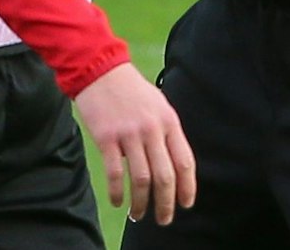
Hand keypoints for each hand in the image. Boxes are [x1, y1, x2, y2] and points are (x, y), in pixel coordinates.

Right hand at [73, 63, 196, 225]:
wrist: (101, 71)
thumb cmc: (132, 90)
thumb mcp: (159, 105)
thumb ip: (168, 132)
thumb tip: (176, 165)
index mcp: (169, 122)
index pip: (185, 161)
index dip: (187, 187)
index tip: (186, 204)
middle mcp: (152, 129)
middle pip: (165, 176)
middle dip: (166, 203)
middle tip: (164, 219)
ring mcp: (129, 134)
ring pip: (141, 179)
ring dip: (141, 203)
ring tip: (138, 215)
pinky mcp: (106, 138)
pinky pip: (114, 173)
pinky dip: (117, 192)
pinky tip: (118, 202)